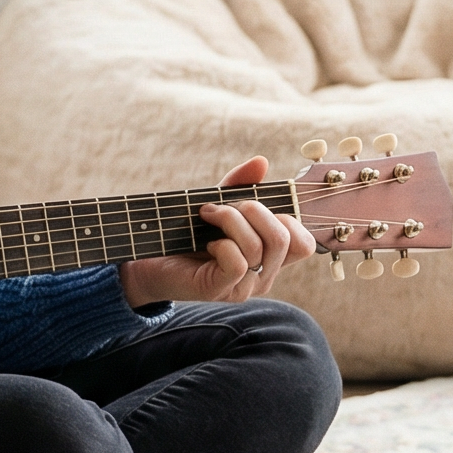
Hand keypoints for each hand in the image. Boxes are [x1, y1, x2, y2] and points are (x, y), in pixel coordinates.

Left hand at [119, 157, 315, 307]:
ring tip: (207, 215)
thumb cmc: (187, 233)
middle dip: (255, 210)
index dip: (289, 219)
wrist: (148, 260)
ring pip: (259, 248)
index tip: (256, 205)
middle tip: (226, 205)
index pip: (304, 244)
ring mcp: (244, 286)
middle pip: (285, 239)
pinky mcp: (220, 290)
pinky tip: (206, 241)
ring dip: (230, 220)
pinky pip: (238, 263)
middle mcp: (263, 276)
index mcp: (270, 258)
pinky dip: (222, 243)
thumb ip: (240, 185)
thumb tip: (261, 162)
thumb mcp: (219, 203)